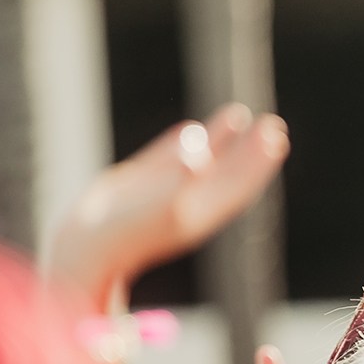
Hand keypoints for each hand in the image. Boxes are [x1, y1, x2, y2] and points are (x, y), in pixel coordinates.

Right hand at [43, 106, 289, 317]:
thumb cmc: (128, 232)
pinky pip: (165, 160)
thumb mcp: (161, 205)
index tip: (276, 137)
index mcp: (201, 212)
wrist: (88, 249)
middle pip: (227, 172)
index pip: (238, 184)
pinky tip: (191, 129)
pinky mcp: (136, 185)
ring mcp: (161, 193)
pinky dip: (179, 144)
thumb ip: (181, 175)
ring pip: (198, 162)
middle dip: (249, 149)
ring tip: (239, 114)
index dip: (258, 162)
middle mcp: (186, 203)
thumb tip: (200, 149)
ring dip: (220, 139)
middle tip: (273, 124)